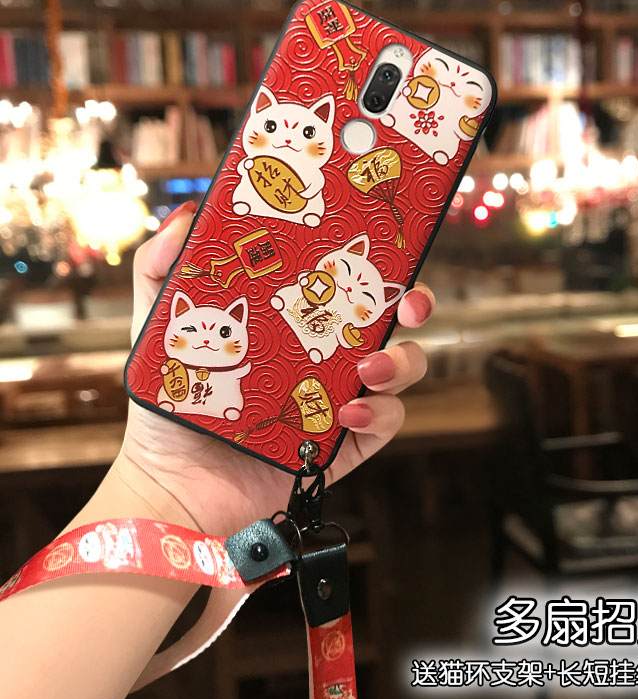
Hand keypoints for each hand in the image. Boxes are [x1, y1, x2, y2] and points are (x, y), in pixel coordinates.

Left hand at [117, 202, 434, 535]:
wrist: (172, 484)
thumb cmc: (169, 403)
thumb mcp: (160, 326)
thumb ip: (161, 267)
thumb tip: (187, 215)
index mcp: (296, 324)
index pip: (347, 284)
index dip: (374, 263)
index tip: (382, 246)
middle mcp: (327, 357)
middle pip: (391, 322)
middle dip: (415, 304)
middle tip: (409, 304)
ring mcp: (340, 400)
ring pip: (400, 371)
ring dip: (400, 362)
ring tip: (367, 369)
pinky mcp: (345, 444)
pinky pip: (385, 423)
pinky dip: (380, 414)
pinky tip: (349, 413)